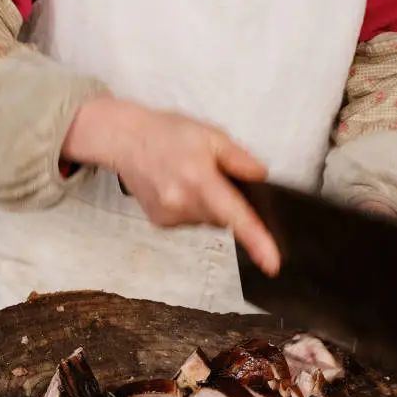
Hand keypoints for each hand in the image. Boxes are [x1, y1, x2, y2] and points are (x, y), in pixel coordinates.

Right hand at [63, 96, 279, 275]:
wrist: (124, 140)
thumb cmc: (166, 133)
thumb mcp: (210, 135)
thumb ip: (239, 158)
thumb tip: (262, 177)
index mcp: (199, 179)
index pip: (234, 215)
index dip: (256, 241)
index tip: (272, 263)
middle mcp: (182, 203)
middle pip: (225, 218)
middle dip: (227, 200)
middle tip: (210, 173)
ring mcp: (169, 217)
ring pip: (209, 221)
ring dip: (208, 204)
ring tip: (188, 175)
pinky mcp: (161, 223)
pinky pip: (192, 221)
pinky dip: (192, 207)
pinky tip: (178, 186)